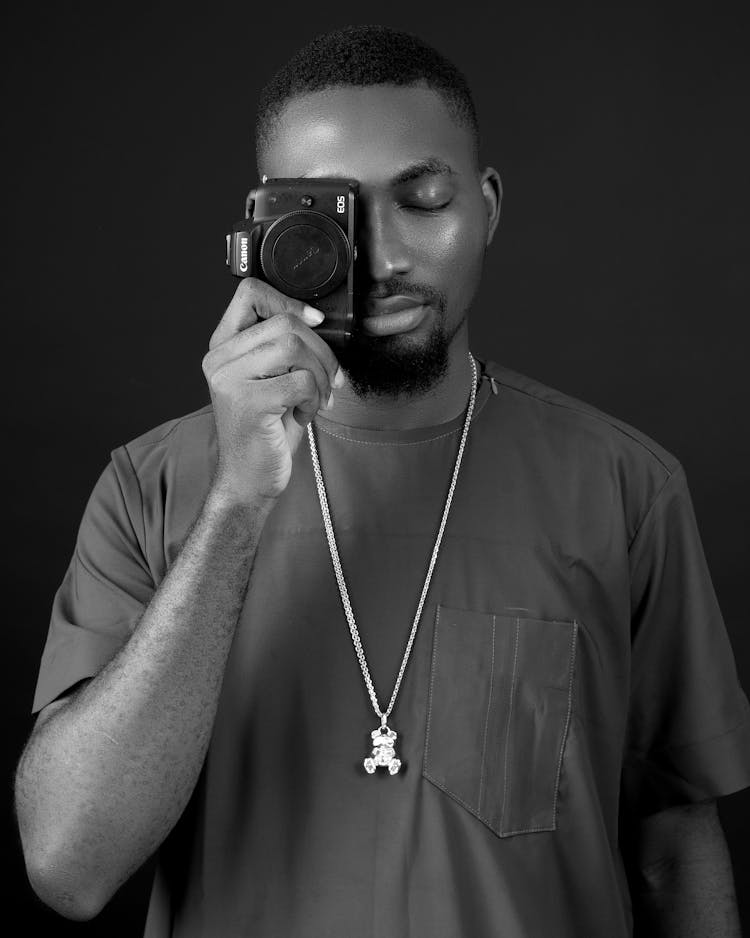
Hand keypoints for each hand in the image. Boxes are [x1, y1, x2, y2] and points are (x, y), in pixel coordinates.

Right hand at [202, 278, 344, 503]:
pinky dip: (313, 399)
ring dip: (319, 375)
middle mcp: (219, 358)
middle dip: (321, 351)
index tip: (315, 322)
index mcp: (223, 346)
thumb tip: (320, 321)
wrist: (249, 479)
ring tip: (316, 399)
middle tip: (329, 379)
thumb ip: (283, 346)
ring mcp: (229, 379)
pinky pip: (300, 381)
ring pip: (293, 347)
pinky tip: (303, 415)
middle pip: (284, 322)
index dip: (289, 301)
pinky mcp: (247, 401)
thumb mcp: (272, 379)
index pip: (249, 293)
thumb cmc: (267, 429)